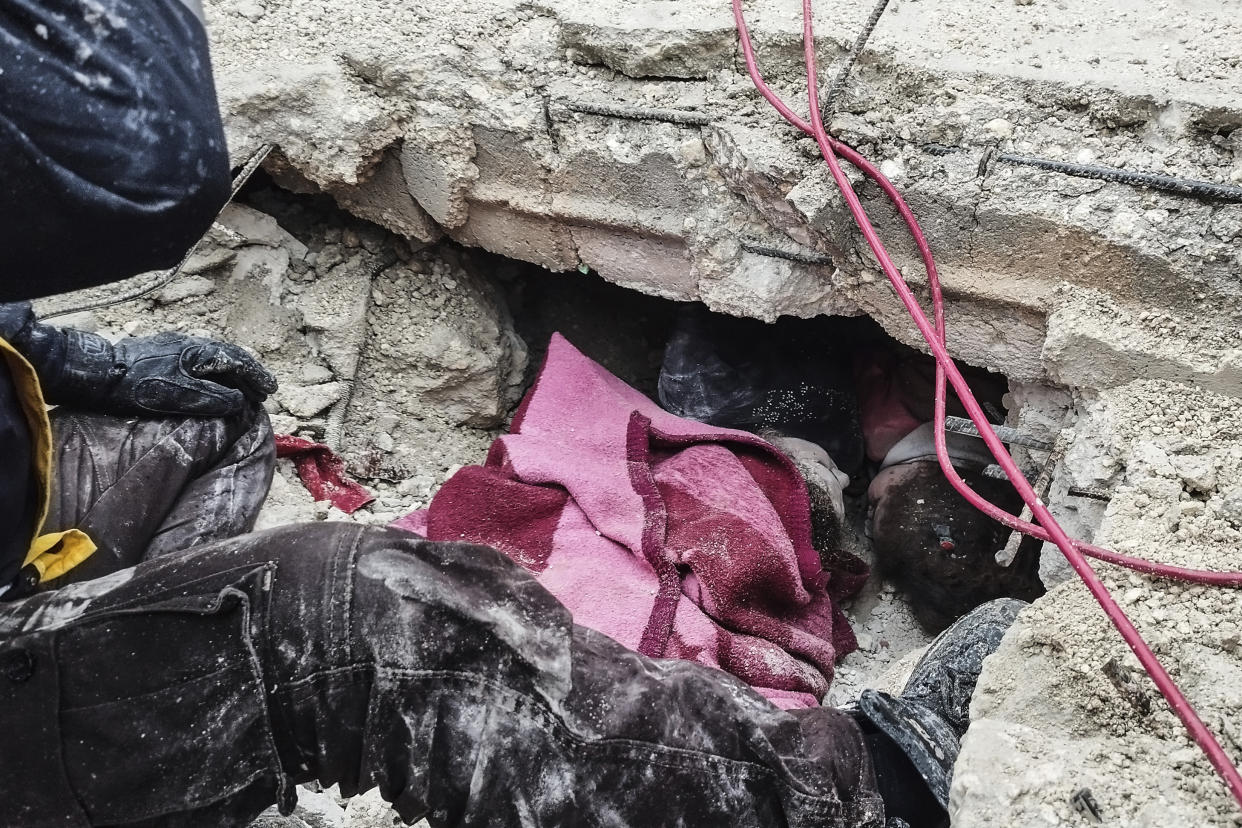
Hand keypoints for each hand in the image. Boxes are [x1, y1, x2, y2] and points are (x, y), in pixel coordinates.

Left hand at [109, 333, 276, 416]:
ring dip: (232, 373)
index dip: (257, 377)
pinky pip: (201, 360)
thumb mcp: (182, 396)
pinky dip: (216, 371)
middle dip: (249, 373)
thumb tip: (240, 401)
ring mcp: (177, 346)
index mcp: (201, 351)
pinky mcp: (163, 352)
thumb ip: (215, 398)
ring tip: (242, 388)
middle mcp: (192, 343)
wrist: (99, 373)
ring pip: (215, 357)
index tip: (271, 390)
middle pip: (229, 356)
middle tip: (262, 390)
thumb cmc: (141, 386)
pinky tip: (213, 381)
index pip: (239, 362)